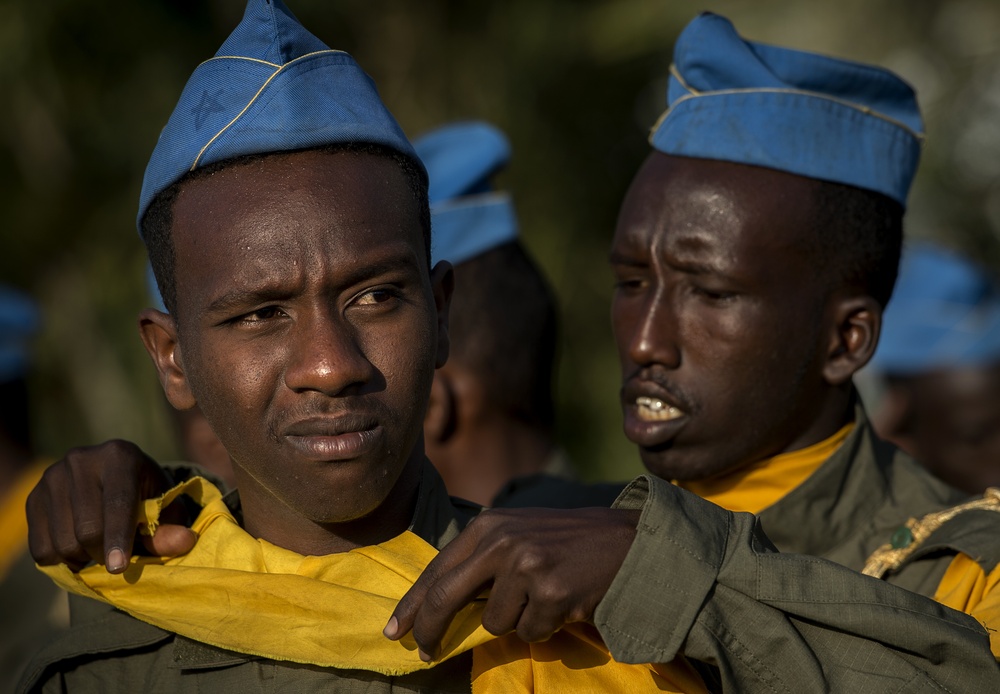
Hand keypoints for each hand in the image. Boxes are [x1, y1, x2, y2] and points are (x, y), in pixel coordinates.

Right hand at [26, 439, 195, 572]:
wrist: (110, 478)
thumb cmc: (145, 495)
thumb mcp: (164, 508)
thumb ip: (170, 528)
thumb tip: (184, 543)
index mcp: (119, 456)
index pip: (117, 503)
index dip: (119, 539)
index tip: (118, 569)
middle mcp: (81, 460)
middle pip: (87, 528)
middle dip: (103, 554)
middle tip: (116, 559)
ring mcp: (52, 476)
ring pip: (63, 541)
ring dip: (83, 559)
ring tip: (98, 550)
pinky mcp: (32, 497)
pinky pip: (41, 548)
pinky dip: (61, 561)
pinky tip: (78, 550)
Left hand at [384, 506, 639, 659]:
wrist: (625, 541)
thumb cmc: (566, 542)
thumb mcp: (517, 534)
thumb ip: (480, 561)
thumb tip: (435, 607)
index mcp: (488, 525)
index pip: (437, 569)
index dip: (413, 604)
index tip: (395, 629)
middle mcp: (501, 540)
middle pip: (446, 596)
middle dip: (431, 629)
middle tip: (425, 652)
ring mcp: (525, 565)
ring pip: (494, 623)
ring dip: (516, 621)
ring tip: (544, 597)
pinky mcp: (549, 592)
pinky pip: (528, 632)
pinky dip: (544, 627)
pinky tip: (564, 603)